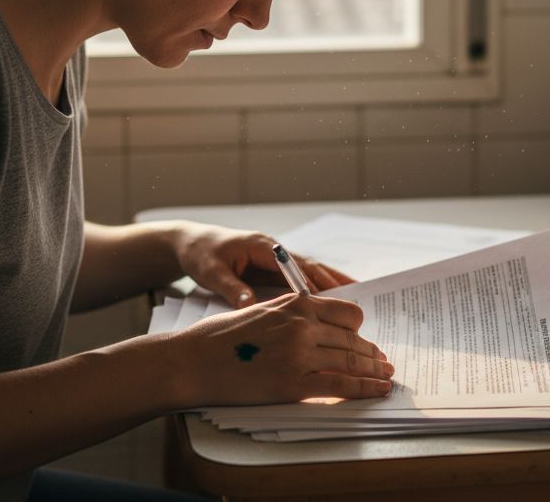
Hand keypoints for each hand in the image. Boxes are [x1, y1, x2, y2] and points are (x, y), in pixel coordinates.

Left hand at [167, 221, 352, 307]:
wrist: (191, 244)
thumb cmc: (200, 255)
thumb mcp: (211, 272)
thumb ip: (231, 289)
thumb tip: (249, 305)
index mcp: (263, 247)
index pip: (295, 267)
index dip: (314, 285)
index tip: (330, 304)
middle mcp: (275, 250)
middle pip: (312, 267)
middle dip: (335, 284)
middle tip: (358, 303)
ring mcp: (277, 258)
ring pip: (312, 273)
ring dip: (333, 287)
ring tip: (356, 305)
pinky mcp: (274, 268)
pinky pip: (301, 280)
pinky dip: (318, 290)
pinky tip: (332, 305)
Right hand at [170, 292, 392, 405]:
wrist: (191, 361)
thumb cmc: (218, 337)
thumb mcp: (260, 310)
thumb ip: (291, 314)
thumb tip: (316, 326)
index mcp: (294, 304)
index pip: (346, 313)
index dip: (360, 330)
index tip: (366, 340)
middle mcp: (302, 325)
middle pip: (352, 339)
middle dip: (372, 353)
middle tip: (383, 362)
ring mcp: (300, 354)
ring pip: (352, 361)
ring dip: (374, 371)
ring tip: (385, 378)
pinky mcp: (294, 383)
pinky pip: (342, 385)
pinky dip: (366, 389)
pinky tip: (378, 391)